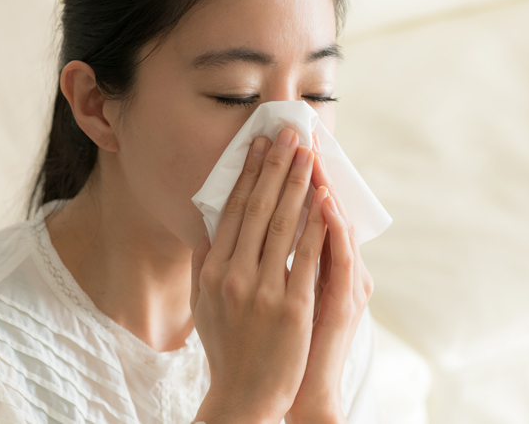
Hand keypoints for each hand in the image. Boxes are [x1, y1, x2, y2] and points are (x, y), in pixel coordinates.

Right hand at [191, 127, 329, 423]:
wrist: (244, 394)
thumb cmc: (227, 348)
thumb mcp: (203, 304)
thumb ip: (203, 264)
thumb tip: (207, 226)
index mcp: (210, 270)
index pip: (231, 210)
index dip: (247, 174)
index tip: (259, 144)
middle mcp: (232, 274)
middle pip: (257, 208)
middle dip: (275, 166)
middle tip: (289, 133)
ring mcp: (262, 290)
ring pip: (283, 225)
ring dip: (297, 184)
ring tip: (308, 154)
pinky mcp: (292, 306)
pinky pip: (307, 256)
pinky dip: (317, 224)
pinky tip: (326, 199)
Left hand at [285, 133, 374, 423]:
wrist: (294, 391)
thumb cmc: (284, 344)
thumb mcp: (285, 299)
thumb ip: (277, 264)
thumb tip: (240, 230)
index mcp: (318, 266)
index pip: (306, 213)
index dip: (290, 180)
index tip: (276, 146)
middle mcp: (337, 269)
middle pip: (323, 211)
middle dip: (305, 174)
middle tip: (298, 135)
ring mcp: (345, 283)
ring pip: (337, 227)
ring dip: (323, 190)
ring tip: (311, 155)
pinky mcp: (347, 301)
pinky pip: (342, 259)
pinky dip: (333, 229)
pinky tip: (325, 202)